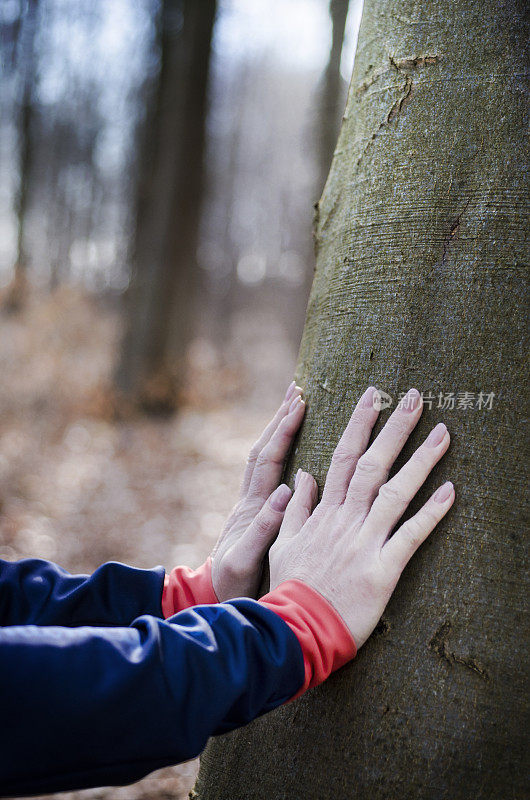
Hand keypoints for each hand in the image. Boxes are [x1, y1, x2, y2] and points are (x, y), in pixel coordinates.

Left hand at [211, 381, 305, 601]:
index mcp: (251, 508)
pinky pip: (268, 472)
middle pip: (264, 449)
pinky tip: (293, 443)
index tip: (299, 403)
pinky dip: (279, 450)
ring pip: (264, 457)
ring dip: (278, 430)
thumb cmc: (232, 585)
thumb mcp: (246, 561)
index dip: (283, 430)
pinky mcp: (256, 513)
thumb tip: (286, 490)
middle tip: (298, 388)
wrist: (213, 598)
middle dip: (280, 418)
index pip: (268, 459)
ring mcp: (252, 505)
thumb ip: (264, 528)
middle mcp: (250, 500)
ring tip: (295, 404)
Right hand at [268, 386, 454, 647]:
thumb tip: (302, 475)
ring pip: (396, 492)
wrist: (297, 629)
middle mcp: (346, 520)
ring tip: (444, 432)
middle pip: (373, 464)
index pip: (343, 457)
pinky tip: (451, 490)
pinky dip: (431, 512)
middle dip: (396, 428)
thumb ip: (295, 508)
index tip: (375, 396)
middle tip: (417, 397)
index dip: (360, 424)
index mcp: (324, 512)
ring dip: (421, 460)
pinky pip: (411, 535)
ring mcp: (365, 542)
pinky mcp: (383, 569)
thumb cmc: (292, 587)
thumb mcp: (284, 543)